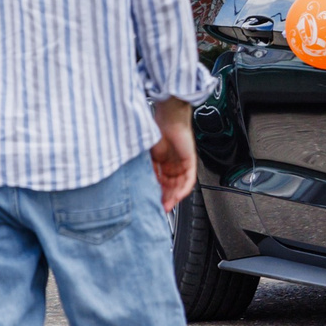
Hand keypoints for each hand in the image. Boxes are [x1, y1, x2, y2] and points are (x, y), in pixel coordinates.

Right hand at [150, 97, 197, 211]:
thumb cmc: (155, 129)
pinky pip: (189, 179)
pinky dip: (184, 189)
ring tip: (167, 205)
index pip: (161, 183)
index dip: (157, 194)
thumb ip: (145, 167)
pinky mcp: (190, 161)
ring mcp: (182, 163)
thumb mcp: (146, 154)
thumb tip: (135, 182)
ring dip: (174, 197)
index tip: (152, 203)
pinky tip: (178, 196)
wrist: (167, 117)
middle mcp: (173, 164)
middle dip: (166, 199)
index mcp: (162, 162)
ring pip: (180, 185)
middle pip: (171, 187)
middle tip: (159, 208)